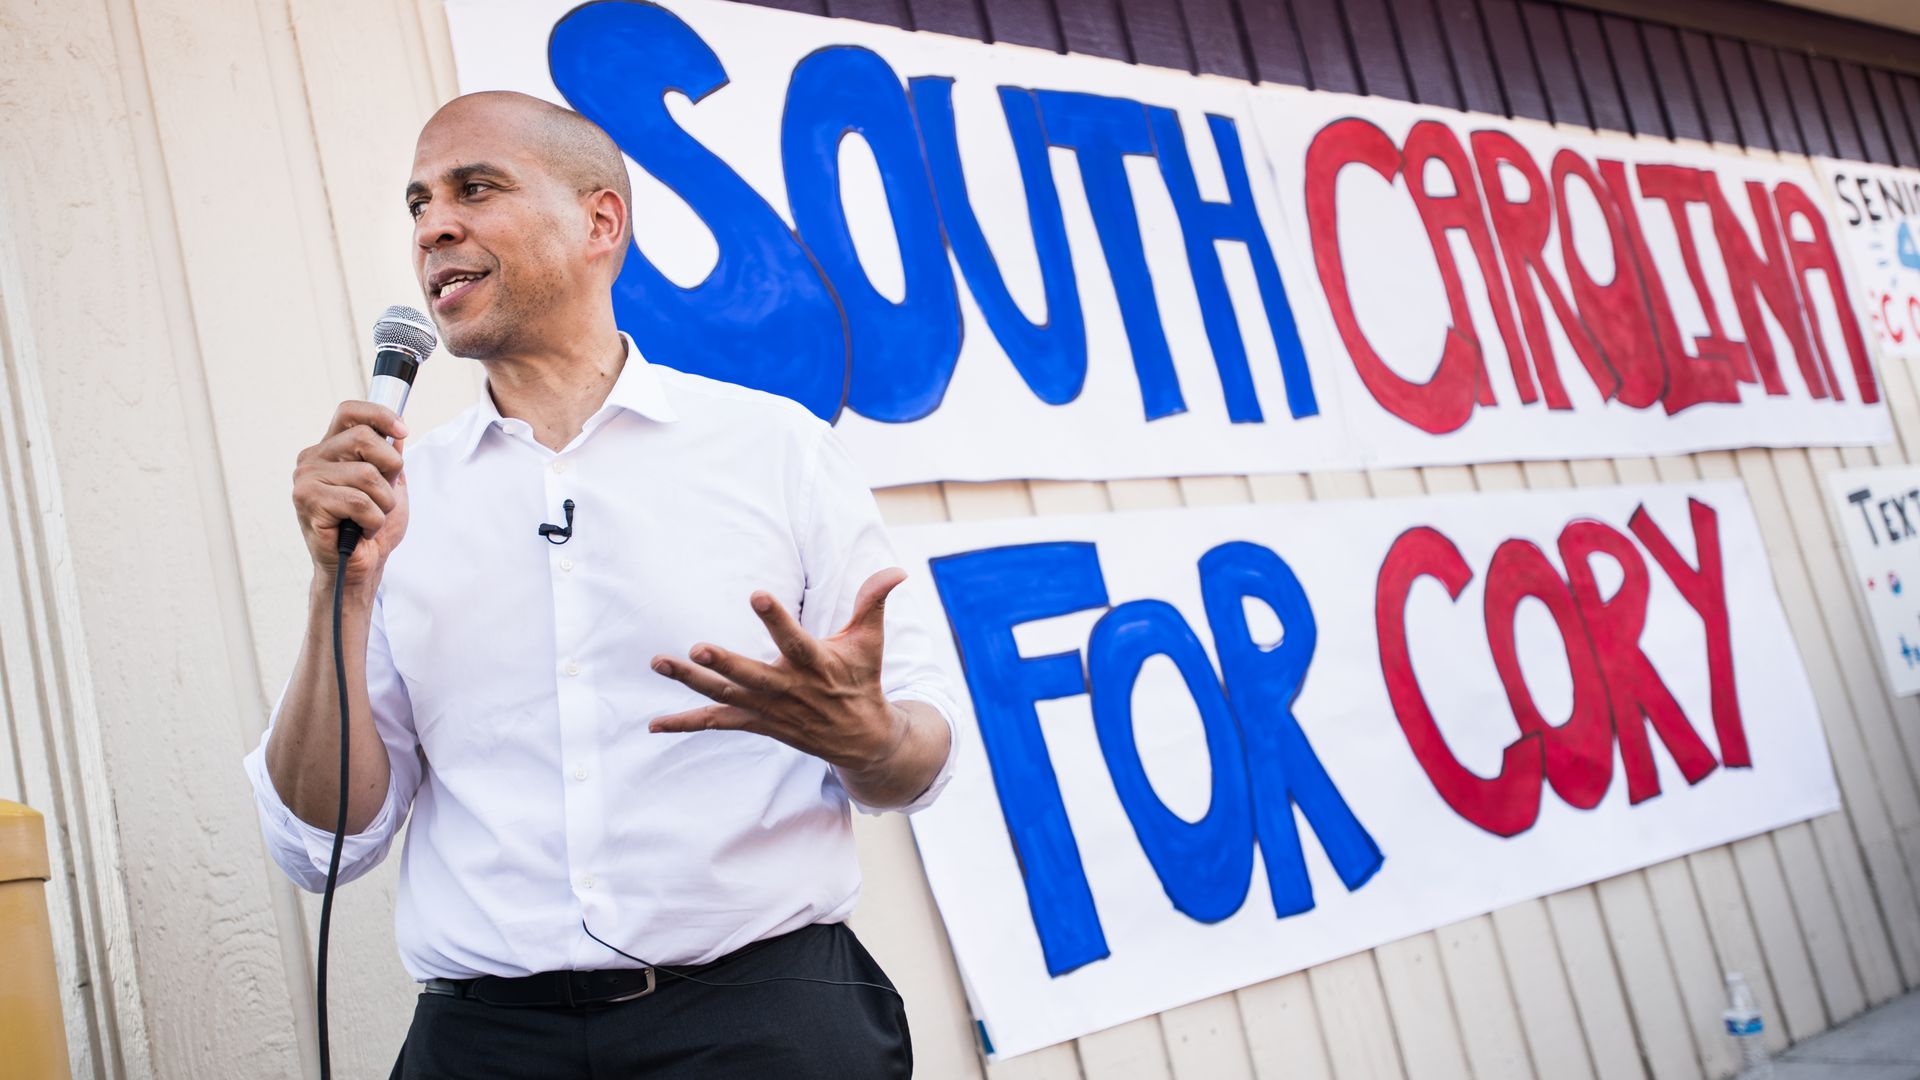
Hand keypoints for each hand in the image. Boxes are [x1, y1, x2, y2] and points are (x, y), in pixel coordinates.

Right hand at [292, 401, 408, 591]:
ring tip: (372, 516)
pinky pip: (359, 501)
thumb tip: (397, 430)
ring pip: (367, 474)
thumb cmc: (371, 527)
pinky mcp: (308, 502)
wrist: (360, 567)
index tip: (402, 430)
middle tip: (386, 494)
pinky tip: (361, 529)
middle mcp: (313, 459)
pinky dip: (373, 519)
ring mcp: (306, 480)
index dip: (379, 415)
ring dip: (384, 502)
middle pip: (365, 438)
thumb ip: (391, 457)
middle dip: (391, 469)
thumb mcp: (391, 486)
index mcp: (331, 450)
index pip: (349, 412)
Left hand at [649, 568, 909, 773]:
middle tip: (698, 648)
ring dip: (691, 682)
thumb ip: (873, 602)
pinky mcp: (757, 723)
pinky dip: (686, 723)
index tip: (757, 593)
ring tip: (660, 662)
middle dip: (724, 663)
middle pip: (752, 676)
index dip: (776, 619)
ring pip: (725, 697)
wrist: (862, 739)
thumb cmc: (862, 680)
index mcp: (817, 665)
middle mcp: (789, 690)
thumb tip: (896, 570)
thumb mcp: (871, 641)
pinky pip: (717, 723)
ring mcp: (770, 710)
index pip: (795, 640)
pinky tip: (654, 724)